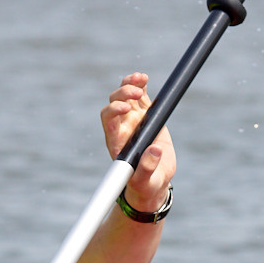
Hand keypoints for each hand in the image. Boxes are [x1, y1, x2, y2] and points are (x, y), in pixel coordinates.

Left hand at [101, 72, 175, 211]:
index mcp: (117, 142)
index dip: (114, 111)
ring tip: (141, 78)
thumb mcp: (146, 181)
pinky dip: (140, 85)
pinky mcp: (145, 114)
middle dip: (122, 95)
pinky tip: (143, 78)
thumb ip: (147, 168)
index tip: (127, 109)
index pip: (108, 121)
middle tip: (137, 94)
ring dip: (130, 85)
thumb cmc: (146, 184)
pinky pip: (139, 95)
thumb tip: (154, 150)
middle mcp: (122, 127)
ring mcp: (133, 119)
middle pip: (114, 104)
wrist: (154, 179)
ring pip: (125, 95)